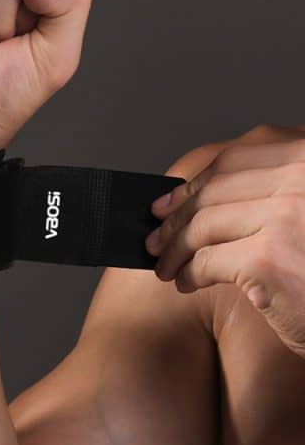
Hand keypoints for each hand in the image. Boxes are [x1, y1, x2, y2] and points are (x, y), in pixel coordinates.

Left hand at [146, 124, 304, 357]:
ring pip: (203, 225)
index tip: (167, 201)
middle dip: (174, 218)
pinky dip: (188, 273)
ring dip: (174, 249)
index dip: (193, 183)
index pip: (234, 161)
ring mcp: (286, 217)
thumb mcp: (304, 213)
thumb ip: (267, 193)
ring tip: (165, 265)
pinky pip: (208, 261)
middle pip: (212, 193)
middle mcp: (300, 180)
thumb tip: (193, 195)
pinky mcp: (269, 260)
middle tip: (155, 238)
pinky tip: (185, 283)